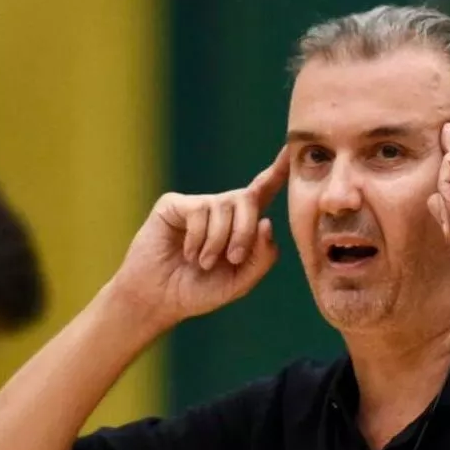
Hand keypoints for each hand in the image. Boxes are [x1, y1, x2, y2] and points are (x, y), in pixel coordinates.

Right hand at [109, 147, 288, 326]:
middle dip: (245, 231)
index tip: (290, 150)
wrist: (159, 299)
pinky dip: (198, 238)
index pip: (262, 192)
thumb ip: (262, 258)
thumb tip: (267, 221)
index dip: (278, 170)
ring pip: (224, 207)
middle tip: (233, 259)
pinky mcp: (174, 205)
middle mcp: (220, 209)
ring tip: (204, 262)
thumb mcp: (239, 282)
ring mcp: (197, 205)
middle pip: (249, 200)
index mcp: (240, 225)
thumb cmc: (198, 291)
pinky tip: (188, 253)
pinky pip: (199, 211)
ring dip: (218, 241)